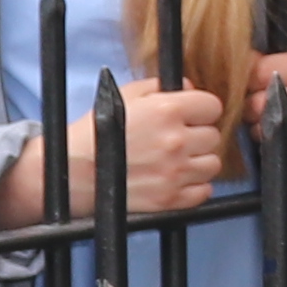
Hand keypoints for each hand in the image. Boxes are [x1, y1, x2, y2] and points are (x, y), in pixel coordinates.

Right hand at [0, 77, 227, 224]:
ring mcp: (176, 173)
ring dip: (197, 161)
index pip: (212, 106)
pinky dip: (194, 186)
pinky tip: (174, 179)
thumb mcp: (123, 96)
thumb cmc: (94, 132)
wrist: (73, 172)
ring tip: (174, 160)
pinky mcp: (172, 200)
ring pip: (212, 164)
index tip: (190, 116)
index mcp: (167, 110)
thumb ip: (158, 86)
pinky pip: (204, 191)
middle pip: (213, 136)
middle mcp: (176, 141)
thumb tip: (189, 87)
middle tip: (176, 139)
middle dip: (197, 135)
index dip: (200, 110)